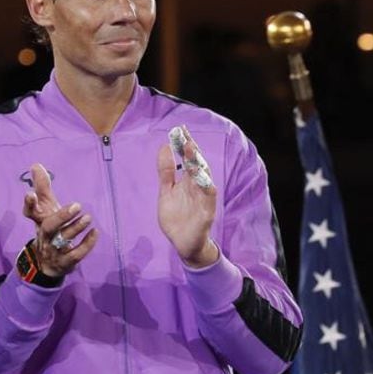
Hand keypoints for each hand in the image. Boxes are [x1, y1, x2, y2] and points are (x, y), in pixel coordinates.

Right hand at [22, 164, 97, 277]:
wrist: (47, 264)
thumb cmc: (49, 228)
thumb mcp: (46, 208)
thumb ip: (42, 187)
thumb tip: (36, 164)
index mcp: (40, 221)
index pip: (30, 212)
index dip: (29, 204)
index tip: (30, 193)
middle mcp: (45, 235)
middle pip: (49, 227)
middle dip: (61, 216)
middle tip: (77, 205)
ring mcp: (55, 249)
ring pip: (64, 239)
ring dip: (76, 227)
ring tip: (88, 217)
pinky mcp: (66, 261)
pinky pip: (76, 254)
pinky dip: (87, 243)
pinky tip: (96, 232)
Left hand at [157, 127, 219, 267]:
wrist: (183, 244)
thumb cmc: (177, 218)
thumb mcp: (166, 192)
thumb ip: (166, 172)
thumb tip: (163, 148)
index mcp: (188, 182)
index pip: (188, 159)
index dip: (185, 145)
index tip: (180, 130)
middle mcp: (197, 188)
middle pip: (197, 165)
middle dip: (192, 151)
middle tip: (186, 136)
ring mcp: (203, 200)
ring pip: (204, 179)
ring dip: (199, 166)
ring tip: (193, 152)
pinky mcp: (206, 214)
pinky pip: (209, 201)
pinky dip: (208, 191)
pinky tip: (205, 181)